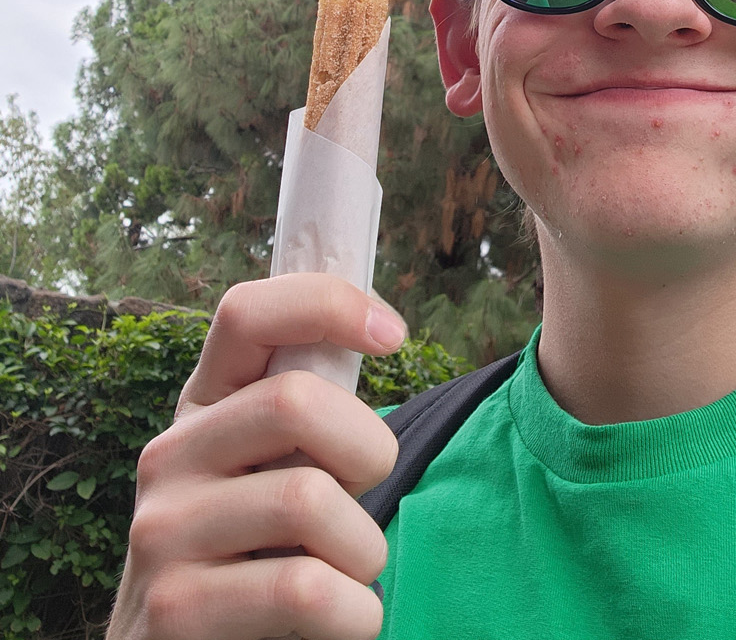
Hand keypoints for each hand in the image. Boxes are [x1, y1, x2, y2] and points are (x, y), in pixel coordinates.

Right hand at [107, 274, 406, 639]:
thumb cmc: (259, 556)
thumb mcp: (272, 468)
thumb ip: (305, 412)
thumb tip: (381, 329)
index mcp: (201, 406)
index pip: (245, 312)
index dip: (326, 304)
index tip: (395, 335)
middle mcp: (169, 456)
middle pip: (295, 401)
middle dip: (369, 450)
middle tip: (364, 498)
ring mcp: (162, 532)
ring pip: (309, 500)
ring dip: (364, 550)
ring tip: (347, 575)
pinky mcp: (175, 609)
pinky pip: (304, 590)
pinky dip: (354, 614)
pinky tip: (340, 622)